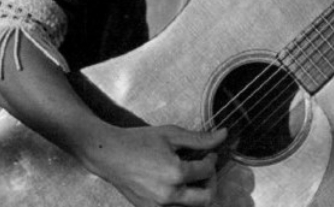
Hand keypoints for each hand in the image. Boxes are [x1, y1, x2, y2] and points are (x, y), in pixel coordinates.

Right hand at [80, 124, 227, 206]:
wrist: (109, 154)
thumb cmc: (140, 141)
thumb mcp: (172, 134)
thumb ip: (200, 139)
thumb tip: (223, 135)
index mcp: (176, 174)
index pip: (207, 171)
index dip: (213, 160)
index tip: (210, 154)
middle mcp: (168, 194)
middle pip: (206, 199)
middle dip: (212, 183)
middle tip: (206, 170)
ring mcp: (158, 206)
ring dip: (197, 194)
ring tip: (192, 177)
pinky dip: (182, 200)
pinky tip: (178, 185)